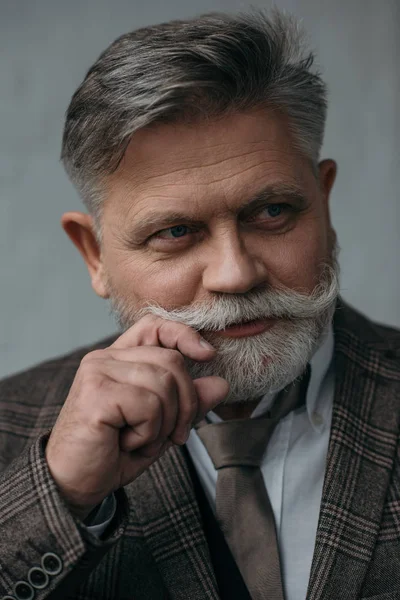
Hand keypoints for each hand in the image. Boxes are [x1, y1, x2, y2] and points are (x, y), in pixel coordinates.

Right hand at [45, 315, 228, 518]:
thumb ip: (188, 402)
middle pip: (172, 361)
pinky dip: (148, 433)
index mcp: (118, 358)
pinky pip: (149, 405)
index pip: (155, 325)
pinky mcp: (97, 394)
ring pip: (164, 383)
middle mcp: (104, 358)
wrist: (73, 484)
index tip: (208, 356)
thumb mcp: (161, 425)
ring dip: (164, 423)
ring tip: (141, 440)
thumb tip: (221, 384)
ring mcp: (98, 372)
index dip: (185, 335)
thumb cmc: (113, 452)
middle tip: (172, 435)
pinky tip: (127, 443)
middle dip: (185, 404)